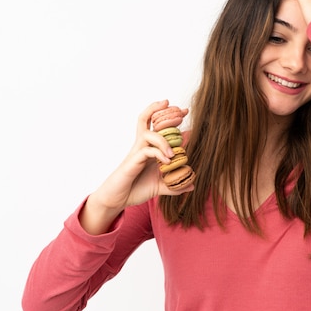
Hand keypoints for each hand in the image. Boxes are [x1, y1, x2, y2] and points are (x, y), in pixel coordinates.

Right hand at [81, 100, 191, 233]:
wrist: (118, 200)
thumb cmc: (136, 189)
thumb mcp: (161, 186)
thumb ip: (175, 184)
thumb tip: (192, 184)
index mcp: (149, 147)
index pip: (157, 126)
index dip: (170, 116)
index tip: (185, 112)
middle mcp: (142, 146)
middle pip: (147, 119)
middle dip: (162, 111)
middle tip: (181, 111)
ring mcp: (136, 152)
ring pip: (149, 134)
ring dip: (164, 140)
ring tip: (173, 154)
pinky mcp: (132, 161)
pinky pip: (147, 151)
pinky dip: (159, 154)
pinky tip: (167, 162)